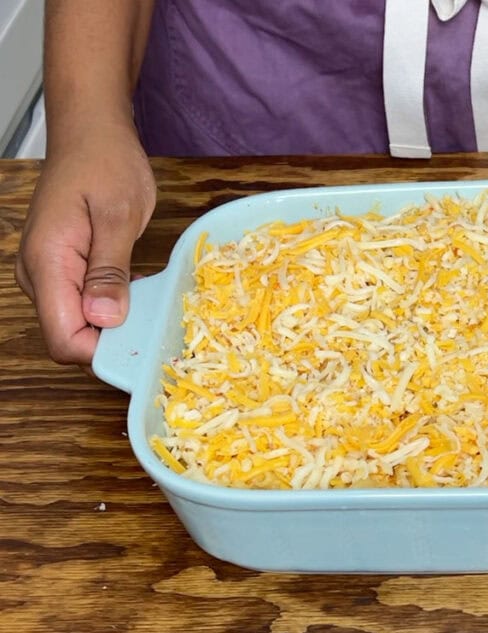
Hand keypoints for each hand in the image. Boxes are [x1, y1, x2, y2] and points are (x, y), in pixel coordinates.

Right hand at [15, 120, 155, 364]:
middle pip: (68, 336)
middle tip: (154, 323)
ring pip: (75, 322)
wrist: (90, 131)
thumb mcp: (118, 215)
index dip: (102, 351)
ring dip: (113, 322)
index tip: (142, 343)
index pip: (63, 338)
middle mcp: (37, 274)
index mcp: (47, 263)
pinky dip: (109, 305)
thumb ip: (110, 270)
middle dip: (111, 340)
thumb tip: (105, 319)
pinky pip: (80, 302)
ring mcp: (46, 272)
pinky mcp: (60, 267)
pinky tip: (136, 291)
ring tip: (149, 303)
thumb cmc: (106, 163)